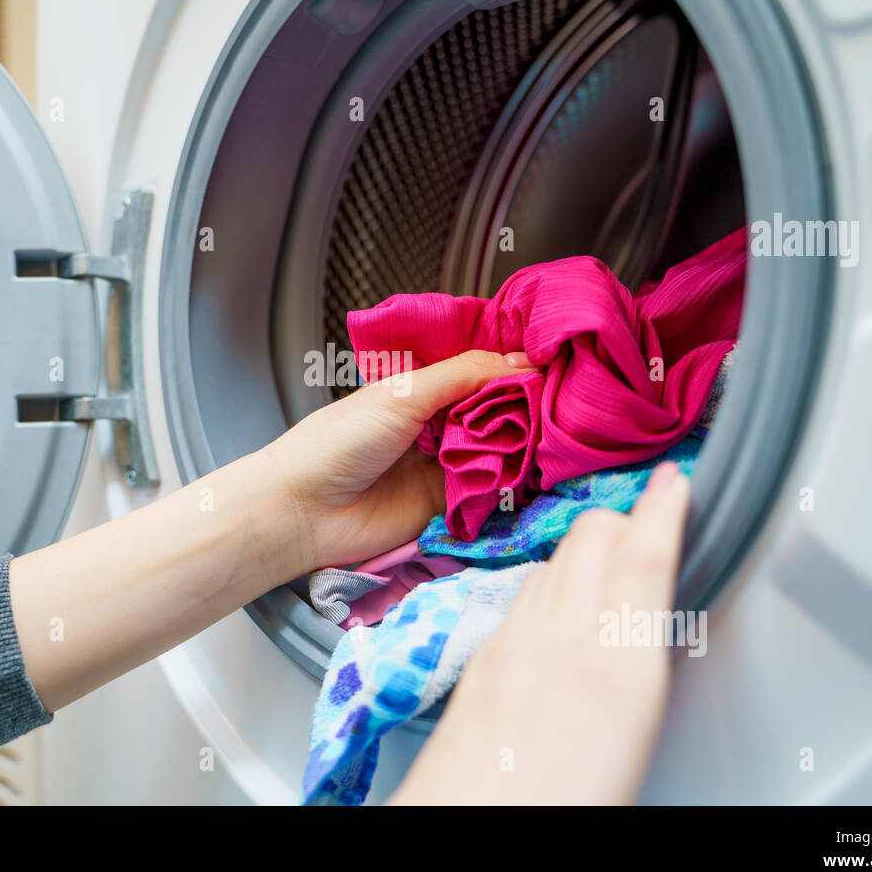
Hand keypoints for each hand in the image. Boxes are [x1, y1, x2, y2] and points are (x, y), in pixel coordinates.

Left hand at [262, 349, 532, 573]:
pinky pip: (491, 489)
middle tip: (566, 401)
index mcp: (423, 386)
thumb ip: (464, 374)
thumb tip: (523, 361)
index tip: (557, 361)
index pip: (481, 368)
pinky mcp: (449, 504)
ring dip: (525, 443)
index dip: (514, 365)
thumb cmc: (338, 442)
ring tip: (558, 433)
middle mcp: (438, 422)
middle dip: (527, 405)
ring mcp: (445, 463)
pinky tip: (536, 470)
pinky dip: (512, 481)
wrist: (304, 510)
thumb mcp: (404, 393)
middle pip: (498, 409)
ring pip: (501, 448)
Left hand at [389, 461, 688, 804]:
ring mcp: (510, 645)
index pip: (642, 557)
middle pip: (591, 539)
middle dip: (625, 519)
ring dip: (586, 548)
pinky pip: (522, 594)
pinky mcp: (480, 661)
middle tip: (650, 526)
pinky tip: (559, 608)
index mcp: (612, 669)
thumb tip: (653, 639)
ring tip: (609, 565)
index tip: (674, 480)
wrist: (466, 834)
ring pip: (554, 561)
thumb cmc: (560, 811)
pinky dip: (551, 581)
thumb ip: (644, 672)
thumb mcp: (637, 742)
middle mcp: (556, 643)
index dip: (663, 508)